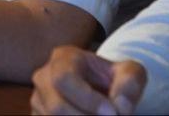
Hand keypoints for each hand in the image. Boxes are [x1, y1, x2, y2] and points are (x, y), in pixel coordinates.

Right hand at [31, 45, 145, 114]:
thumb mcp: (129, 73)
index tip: (113, 112)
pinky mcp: (38, 114)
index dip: (88, 99)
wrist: (101, 88)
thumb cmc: (113, 78)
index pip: (64, 78)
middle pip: (56, 107)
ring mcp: (38, 98)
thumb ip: (130, 83)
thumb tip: (121, 105)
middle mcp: (44, 76)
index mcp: (63, 58)